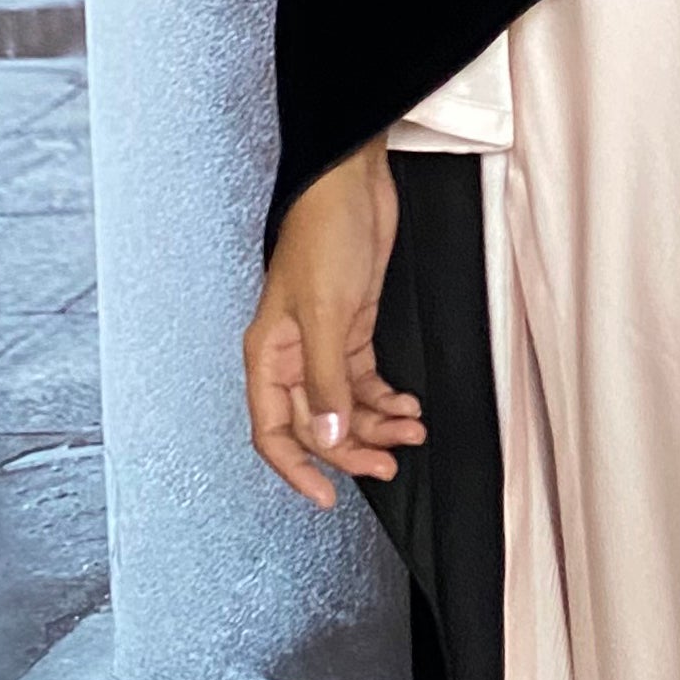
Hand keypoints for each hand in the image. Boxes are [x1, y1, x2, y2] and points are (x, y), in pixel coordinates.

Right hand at [243, 139, 425, 507]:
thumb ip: (325, 379)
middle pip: (316, 425)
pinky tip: (407, 405)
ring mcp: (322, 343)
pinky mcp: (352, 328)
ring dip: (377, 425)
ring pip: (346, 406)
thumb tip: (325, 436)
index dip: (296, 469)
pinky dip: (386, 398)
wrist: (352, 183)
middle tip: (389, 464)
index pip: (272, 431)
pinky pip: (365, 381)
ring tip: (411, 432)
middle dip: (352, 449)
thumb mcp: (325, 312)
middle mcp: (291, 356)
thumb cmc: (323, 232)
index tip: (325, 496)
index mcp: (268, 355)